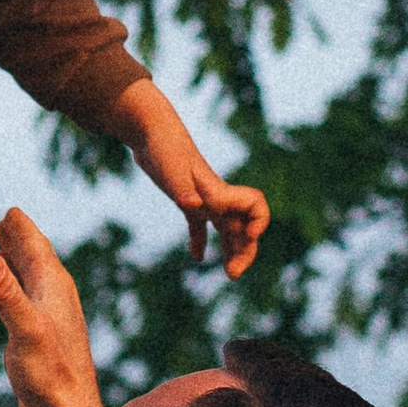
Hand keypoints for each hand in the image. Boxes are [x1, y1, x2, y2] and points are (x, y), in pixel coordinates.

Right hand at [0, 207, 105, 406]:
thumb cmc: (49, 377)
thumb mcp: (23, 331)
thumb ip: (5, 295)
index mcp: (53, 288)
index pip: (35, 246)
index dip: (21, 228)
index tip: (10, 211)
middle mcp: (56, 299)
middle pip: (37, 260)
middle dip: (21, 240)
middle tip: (8, 220)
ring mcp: (52, 320)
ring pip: (35, 281)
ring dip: (20, 264)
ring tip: (7, 252)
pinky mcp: (44, 341)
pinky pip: (30, 303)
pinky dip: (18, 291)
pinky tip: (14, 302)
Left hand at [111, 83, 269, 277]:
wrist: (149, 132)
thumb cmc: (162, 148)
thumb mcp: (173, 171)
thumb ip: (185, 190)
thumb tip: (192, 207)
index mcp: (218, 191)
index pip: (255, 205)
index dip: (259, 222)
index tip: (248, 237)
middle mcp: (216, 196)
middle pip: (244, 225)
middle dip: (245, 250)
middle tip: (233, 275)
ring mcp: (203, 198)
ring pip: (227, 228)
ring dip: (232, 250)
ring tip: (229, 273)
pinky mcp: (186, 200)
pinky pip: (199, 225)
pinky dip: (200, 241)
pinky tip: (197, 257)